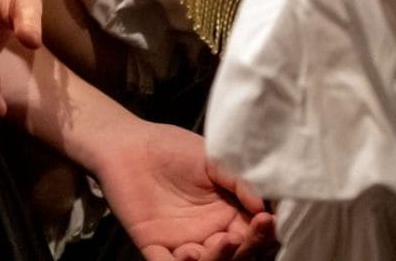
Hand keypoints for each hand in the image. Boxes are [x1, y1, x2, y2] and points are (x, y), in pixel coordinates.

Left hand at [93, 121, 276, 260]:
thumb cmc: (173, 149)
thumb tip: (264, 207)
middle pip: (237, 255)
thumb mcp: (212, 160)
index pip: (253, 233)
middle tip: (243, 235)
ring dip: (220, 260)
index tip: (266, 219)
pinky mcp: (155, 247)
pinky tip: (189, 254)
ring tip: (224, 242)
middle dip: (247, 249)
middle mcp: (210, 234)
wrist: (129, 146)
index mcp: (228, 214)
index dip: (262, 232)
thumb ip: (238, 181)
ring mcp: (184, 243)